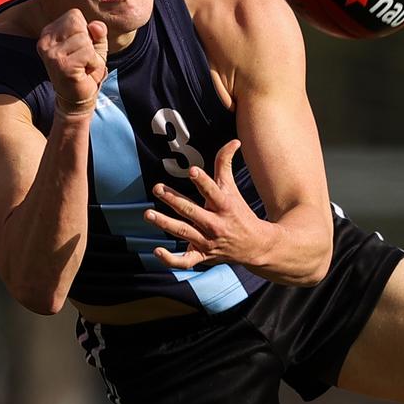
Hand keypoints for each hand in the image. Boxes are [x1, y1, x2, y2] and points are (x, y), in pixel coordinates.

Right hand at [37, 9, 107, 114]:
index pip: (74, 15)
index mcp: (49, 33)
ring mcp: (51, 54)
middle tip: (83, 58)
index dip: (85, 31)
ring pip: (84, 39)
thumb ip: (98, 32)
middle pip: (78, 24)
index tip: (80, 48)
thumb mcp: (95, 46)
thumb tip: (96, 26)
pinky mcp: (61, 65)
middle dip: (88, 41)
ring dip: (91, 55)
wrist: (77, 98)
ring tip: (83, 66)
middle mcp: (46, 41)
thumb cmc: (85, 69)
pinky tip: (83, 72)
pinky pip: (88, 53)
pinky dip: (92, 63)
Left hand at [144, 140, 269, 269]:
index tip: (192, 170)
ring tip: (148, 214)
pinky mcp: (202, 256)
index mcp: (225, 206)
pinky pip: (185, 261)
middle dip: (174, 200)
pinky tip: (157, 250)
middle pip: (192, 212)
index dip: (203, 182)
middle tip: (157, 188)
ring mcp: (208, 242)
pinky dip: (171, 260)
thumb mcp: (233, 189)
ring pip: (184, 232)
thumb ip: (226, 164)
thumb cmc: (239, 212)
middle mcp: (216, 224)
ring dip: (165, 223)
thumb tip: (234, 141)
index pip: (213, 192)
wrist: (256, 245)